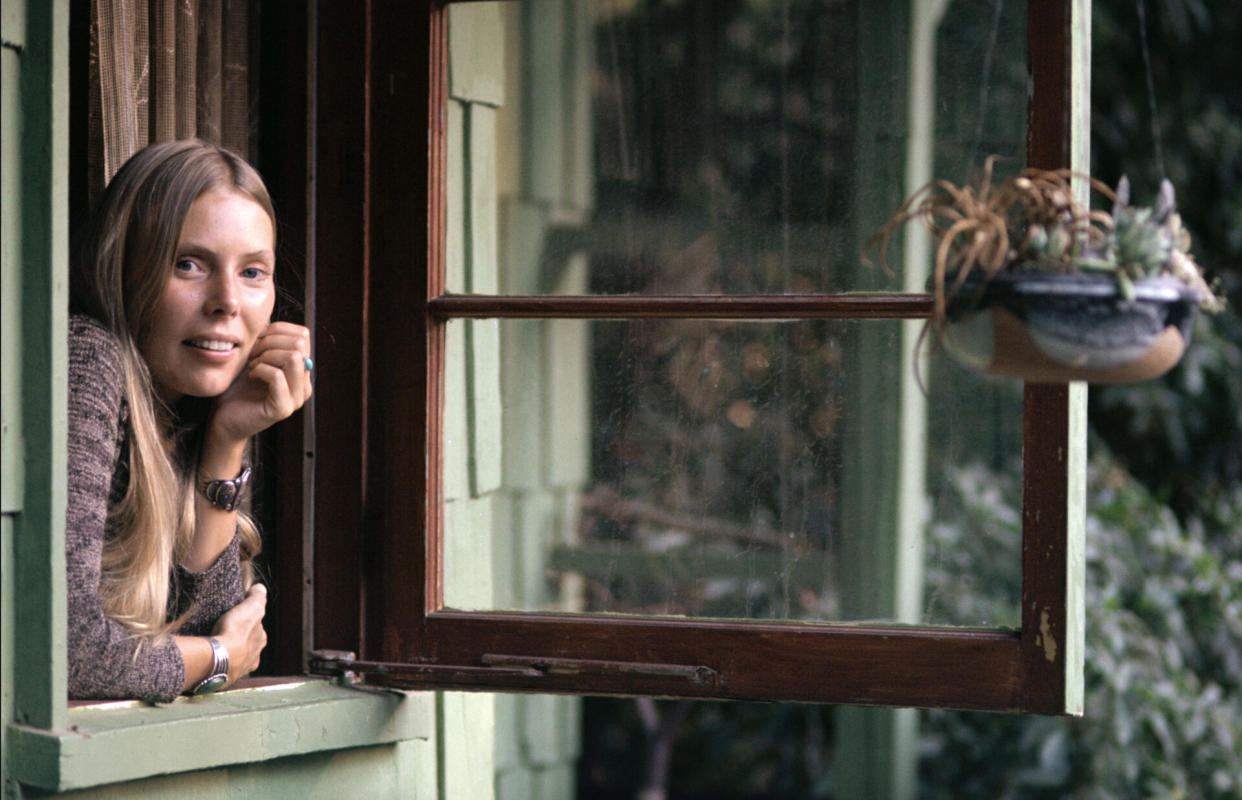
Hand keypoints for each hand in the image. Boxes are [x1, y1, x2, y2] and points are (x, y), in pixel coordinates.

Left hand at [209, 322, 312, 444]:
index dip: (277, 330)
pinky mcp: (282, 409)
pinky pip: (277, 376)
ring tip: (252, 365)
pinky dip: (260, 369)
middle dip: (270, 342)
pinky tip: (251, 374)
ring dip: (266, 355)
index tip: (257, 341)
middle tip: (252, 354)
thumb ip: (268, 342)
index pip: (303, 335)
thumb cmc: (237, 388)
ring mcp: (295, 399)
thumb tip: (269, 319)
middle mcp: (304, 385)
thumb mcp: (254, 358)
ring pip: (293, 357)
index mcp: (301, 371)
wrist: (223, 419)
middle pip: (300, 343)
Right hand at [211, 583, 268, 685]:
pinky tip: (211, 661)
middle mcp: (254, 657)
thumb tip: (260, 588)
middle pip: (247, 646)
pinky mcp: (224, 679)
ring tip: (216, 647)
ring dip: (229, 654)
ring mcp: (240, 670)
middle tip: (225, 634)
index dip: (248, 623)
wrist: (220, 659)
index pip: (257, 630)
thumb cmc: (236, 632)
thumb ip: (257, 598)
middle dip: (239, 641)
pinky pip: (222, 670)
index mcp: (260, 640)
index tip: (237, 619)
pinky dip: (218, 665)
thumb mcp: (250, 608)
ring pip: (236, 660)